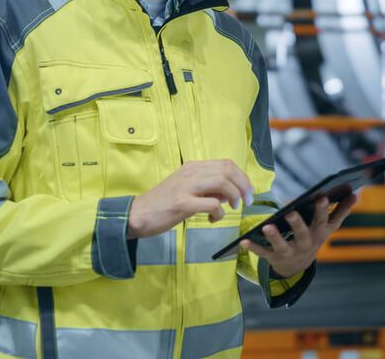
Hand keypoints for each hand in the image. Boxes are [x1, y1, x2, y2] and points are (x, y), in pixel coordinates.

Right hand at [127, 159, 253, 238]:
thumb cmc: (163, 204)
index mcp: (192, 167)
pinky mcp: (182, 203)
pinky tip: (213, 219)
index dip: (242, 177)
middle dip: (243, 186)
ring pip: (222, 182)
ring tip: (232, 207)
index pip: (226, 164)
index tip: (247, 191)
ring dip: (234, 196)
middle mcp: (190, 173)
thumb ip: (207, 188)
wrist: (137, 214)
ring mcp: (185, 187)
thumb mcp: (186, 189)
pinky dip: (219, 212)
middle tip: (246, 201)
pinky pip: (211, 204)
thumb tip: (228, 193)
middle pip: (227, 170)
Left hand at [239, 194, 357, 277]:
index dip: (323, 209)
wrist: (297, 267)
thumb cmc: (313, 237)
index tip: (322, 196)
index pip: (324, 220)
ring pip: (282, 245)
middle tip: (292, 212)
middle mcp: (306, 243)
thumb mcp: (328, 227)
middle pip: (303, 233)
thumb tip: (355, 195)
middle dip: (298, 223)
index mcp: (319, 232)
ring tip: (267, 227)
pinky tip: (244, 240)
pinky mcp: (274, 257)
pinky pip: (263, 252)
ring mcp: (290, 251)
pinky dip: (253, 247)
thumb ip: (341, 211)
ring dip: (275, 237)